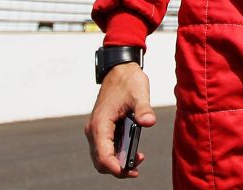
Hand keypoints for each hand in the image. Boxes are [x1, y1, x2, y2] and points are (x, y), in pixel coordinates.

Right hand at [85, 63, 155, 177]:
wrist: (120, 70)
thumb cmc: (128, 81)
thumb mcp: (139, 93)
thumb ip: (143, 109)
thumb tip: (148, 122)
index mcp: (100, 123)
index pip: (103, 154)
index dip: (114, 166)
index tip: (128, 171)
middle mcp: (94, 129)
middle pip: (100, 160)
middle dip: (117, 168)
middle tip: (136, 170)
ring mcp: (97, 129)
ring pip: (102, 156)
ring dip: (117, 162)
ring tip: (137, 161)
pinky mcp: (102, 128)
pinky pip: (106, 147)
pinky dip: (116, 154)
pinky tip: (133, 152)